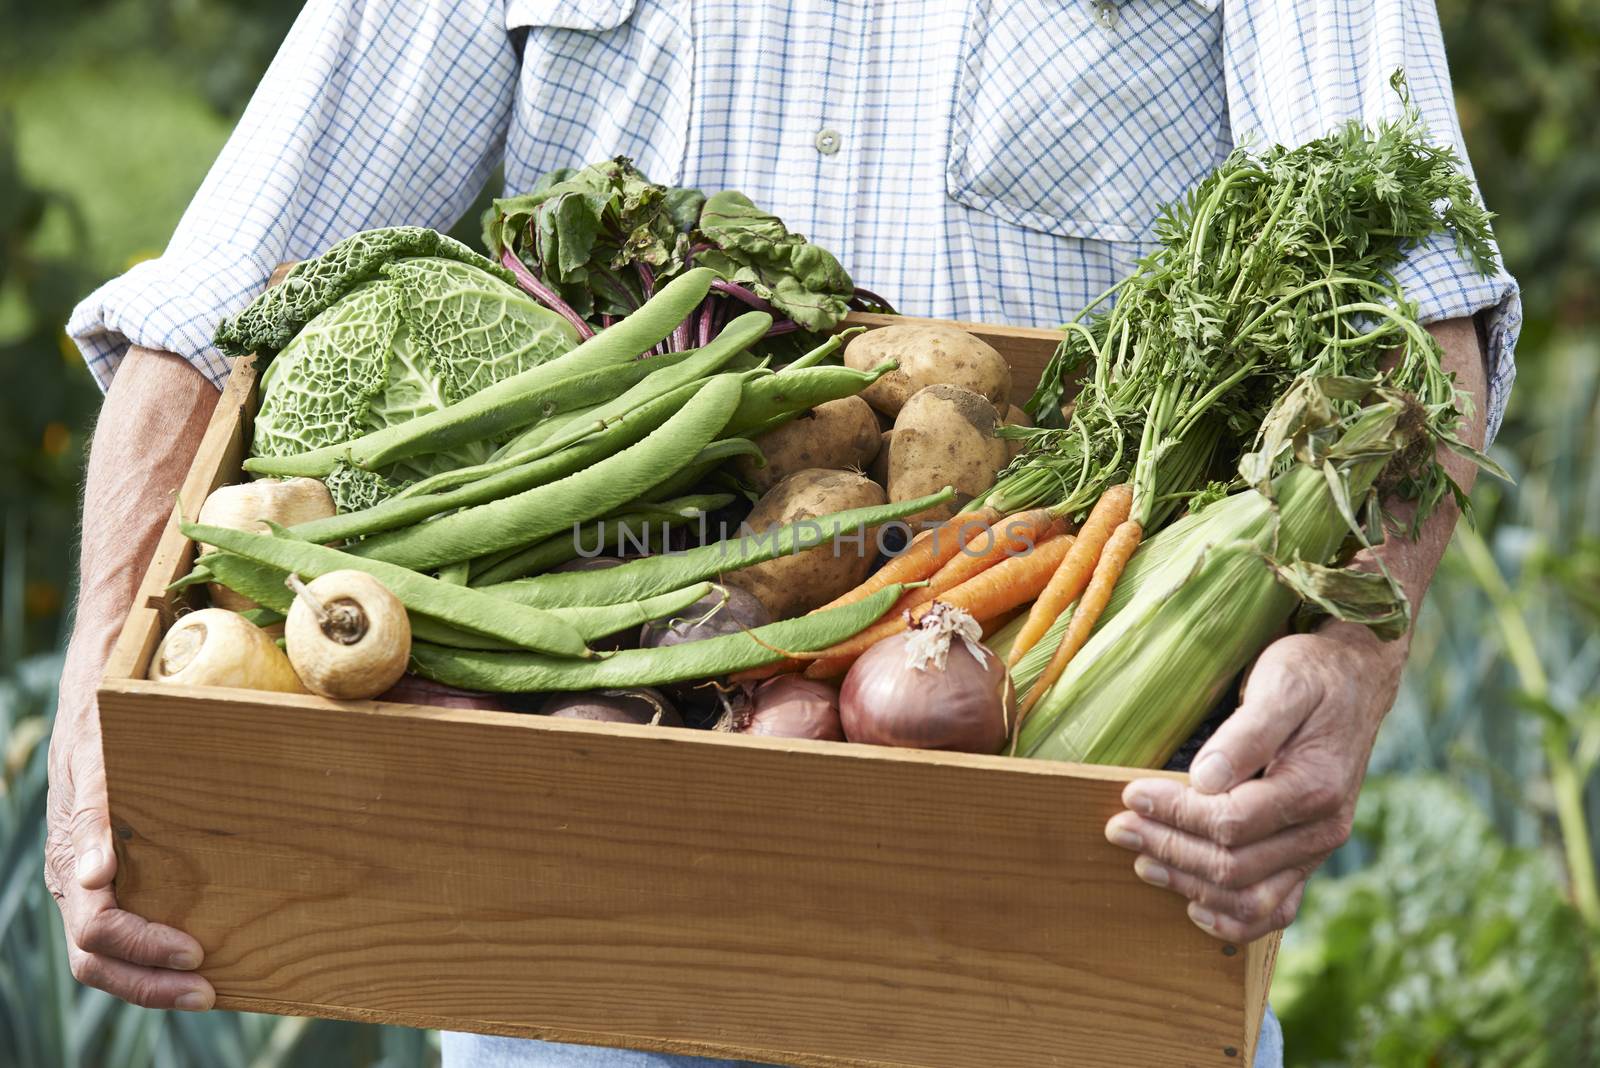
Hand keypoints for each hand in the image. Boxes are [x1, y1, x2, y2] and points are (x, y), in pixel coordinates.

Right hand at [45, 680, 214, 1009]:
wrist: (96, 709)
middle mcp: (77, 887)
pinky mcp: (118, 884)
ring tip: (208, 991)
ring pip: (110, 960)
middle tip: (208, 993)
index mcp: (70, 864)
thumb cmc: (102, 734)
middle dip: (150, 986)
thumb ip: (95, 817)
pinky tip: (200, 964)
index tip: (195, 952)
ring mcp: (94, 891)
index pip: (97, 933)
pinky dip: (157, 959)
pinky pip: (131, 933)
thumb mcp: (99, 764)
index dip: (144, 950)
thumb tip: (93, 875)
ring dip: (155, 982)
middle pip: (99, 963)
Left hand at [1103, 624, 1402, 943]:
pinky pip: (1276, 909)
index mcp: (1314, 788)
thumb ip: (1247, 733)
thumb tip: (1205, 778)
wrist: (1354, 681)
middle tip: (1118, 829)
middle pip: (1233, 865)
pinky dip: (1234, 919)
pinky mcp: (1305, 856)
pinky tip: (1194, 909)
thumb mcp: (1281, 685)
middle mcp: (1321, 829)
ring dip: (1189, 886)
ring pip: (1249, 896)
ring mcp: (1316, 849)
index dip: (1176, 814)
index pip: (1231, 822)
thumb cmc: (1311, 676)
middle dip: (1168, 849)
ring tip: (1142, 864)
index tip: (1132, 796)